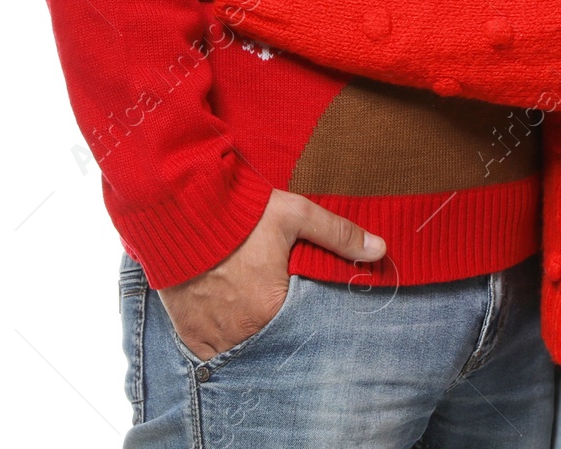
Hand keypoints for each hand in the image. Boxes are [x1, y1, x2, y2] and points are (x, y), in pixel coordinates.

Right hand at [158, 187, 385, 360]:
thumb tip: (380, 249)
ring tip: (252, 314)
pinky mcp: (187, 334)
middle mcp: (240, 332)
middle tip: (276, 308)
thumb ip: (338, 234)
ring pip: (240, 348)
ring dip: (248, 335)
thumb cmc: (240, 212)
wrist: (180, 208)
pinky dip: (221, 340)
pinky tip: (228, 319)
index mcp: (270, 309)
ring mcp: (210, 338)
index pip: (302, 329)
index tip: (303, 305)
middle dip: (277, 329)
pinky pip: (209, 352)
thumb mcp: (295, 214)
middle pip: (269, 341)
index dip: (304, 317)